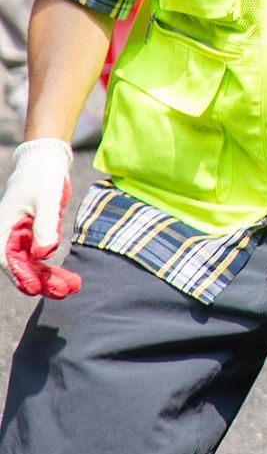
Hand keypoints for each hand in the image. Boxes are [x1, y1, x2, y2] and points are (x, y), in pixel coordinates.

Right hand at [0, 139, 79, 298]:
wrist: (46, 161)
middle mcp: (9, 236)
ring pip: (33, 265)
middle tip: (65, 292)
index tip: (36, 290)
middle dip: (42, 281)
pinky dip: (53, 268)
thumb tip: (44, 253)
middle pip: (22, 266)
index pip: (9, 259)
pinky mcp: (34, 235)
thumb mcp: (46, 199)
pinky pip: (41, 257)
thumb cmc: (42, 177)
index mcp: (3, 229)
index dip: (22, 275)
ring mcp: (21, 237)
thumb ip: (46, 225)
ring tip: (72, 288)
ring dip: (50, 278)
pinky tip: (69, 279)